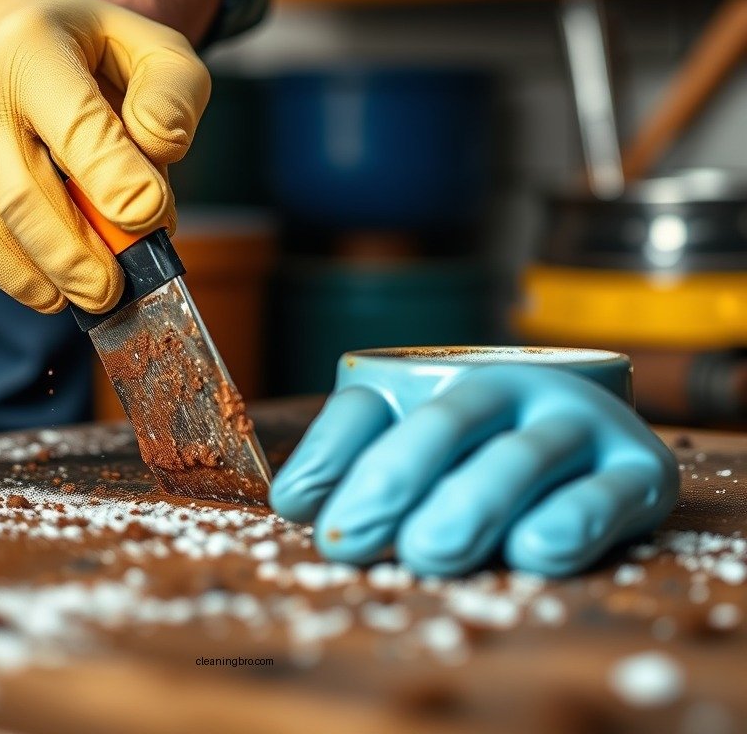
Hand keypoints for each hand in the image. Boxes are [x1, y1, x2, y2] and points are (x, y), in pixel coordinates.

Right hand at [0, 0, 210, 313]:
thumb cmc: (71, 40)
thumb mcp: (138, 36)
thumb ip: (172, 89)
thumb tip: (161, 149)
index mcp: (29, 48)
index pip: (76, 127)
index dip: (117, 181)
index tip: (153, 218)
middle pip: (28, 197)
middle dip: (82, 256)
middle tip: (122, 286)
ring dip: (52, 278)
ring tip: (98, 296)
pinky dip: (20, 279)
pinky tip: (57, 291)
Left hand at [270, 365, 678, 576]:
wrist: (605, 443)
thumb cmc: (486, 464)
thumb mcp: (421, 465)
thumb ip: (361, 476)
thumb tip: (297, 502)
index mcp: (436, 384)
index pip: (371, 404)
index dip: (331, 451)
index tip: (298, 506)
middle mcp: (507, 389)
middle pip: (444, 422)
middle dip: (392, 478)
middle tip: (352, 537)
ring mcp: (575, 423)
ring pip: (518, 456)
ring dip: (470, 502)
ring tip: (427, 552)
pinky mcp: (639, 469)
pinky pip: (605, 492)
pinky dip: (571, 518)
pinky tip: (534, 548)